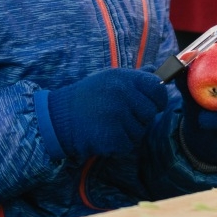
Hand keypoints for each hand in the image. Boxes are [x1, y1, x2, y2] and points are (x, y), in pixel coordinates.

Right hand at [44, 68, 168, 160]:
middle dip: (140, 117)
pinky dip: (118, 144)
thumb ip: (134, 77)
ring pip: (140, 130)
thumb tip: (156, 71)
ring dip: (127, 132)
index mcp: (124, 78)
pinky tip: (103, 135)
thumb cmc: (87, 98)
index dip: (157, 99)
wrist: (59, 118)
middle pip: (151, 112)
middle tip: (119, 115)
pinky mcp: (113, 136)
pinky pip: (128, 144)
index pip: (157, 88)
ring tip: (107, 124)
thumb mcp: (108, 79)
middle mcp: (122, 94)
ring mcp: (118, 115)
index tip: (151, 104)